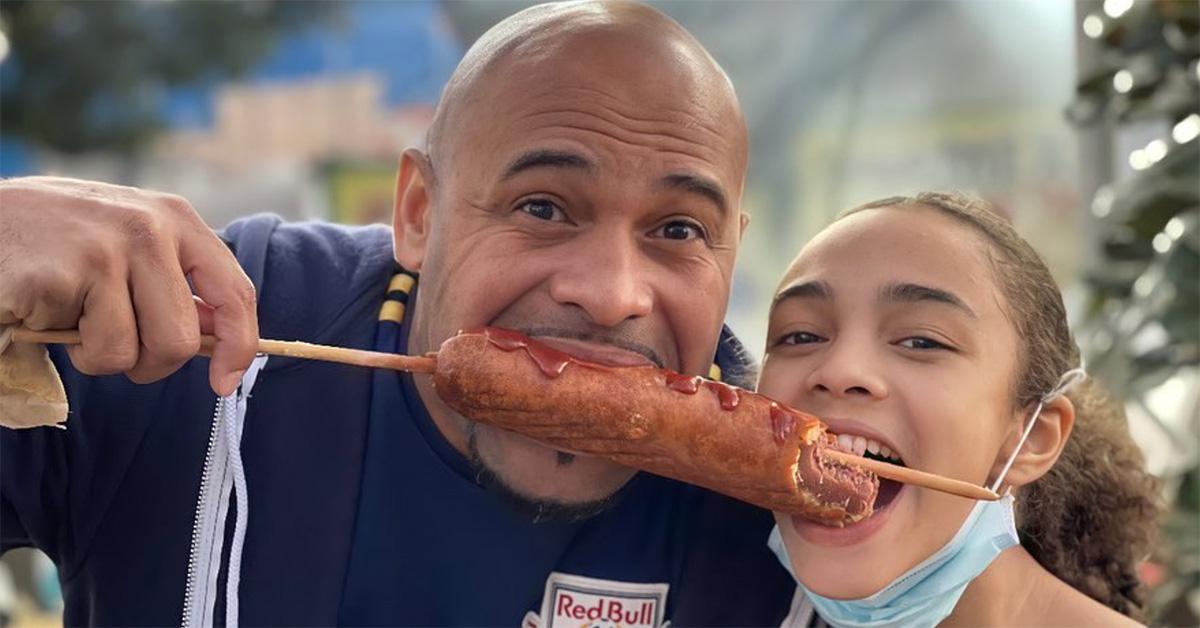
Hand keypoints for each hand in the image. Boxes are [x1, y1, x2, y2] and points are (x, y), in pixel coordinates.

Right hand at [0, 176, 257, 395]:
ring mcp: (109, 247)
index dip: (239, 345)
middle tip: (110, 344)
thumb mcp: (126, 249)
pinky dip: (67, 346)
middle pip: (183, 339)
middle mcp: (151, 227)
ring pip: (138, 352)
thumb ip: (173, 286)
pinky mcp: (68, 274)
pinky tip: (44, 308)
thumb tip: (219, 340)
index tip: (224, 382)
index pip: (234, 291)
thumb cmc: (56, 244)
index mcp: (175, 218)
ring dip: (101, 355)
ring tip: (70, 316)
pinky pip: (96, 349)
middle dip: (150, 363)